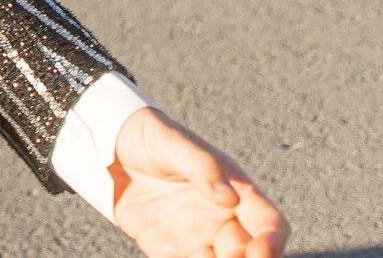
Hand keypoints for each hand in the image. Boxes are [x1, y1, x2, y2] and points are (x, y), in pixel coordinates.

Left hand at [110, 107, 287, 257]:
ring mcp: (196, 236)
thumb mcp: (174, 143)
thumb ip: (203, 167)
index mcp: (235, 189)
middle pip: (246, 253)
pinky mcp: (167, 248)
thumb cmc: (151, 137)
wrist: (109, 145)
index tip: (261, 254)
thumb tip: (230, 198)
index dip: (273, 241)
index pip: (269, 222)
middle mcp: (220, 218)